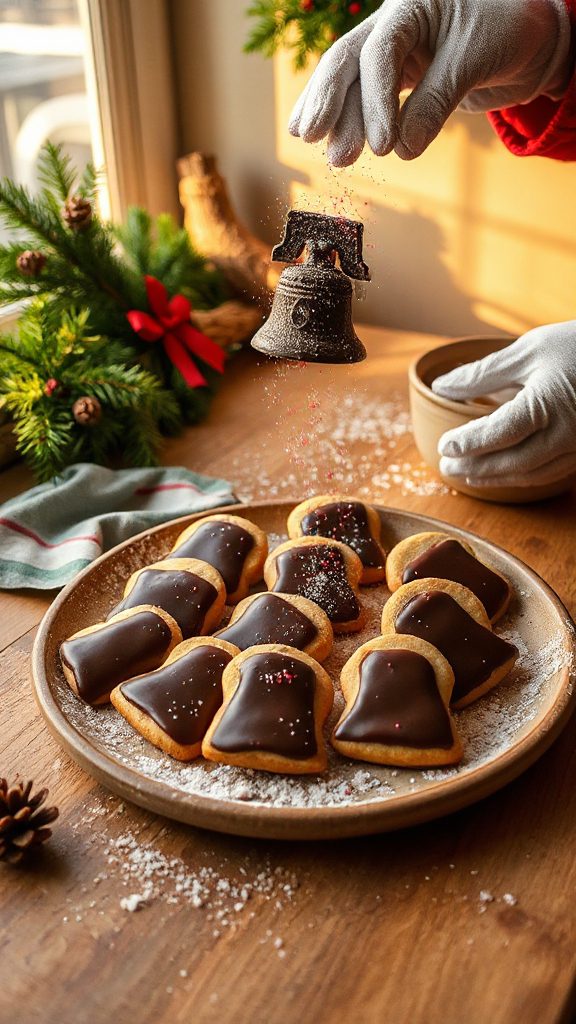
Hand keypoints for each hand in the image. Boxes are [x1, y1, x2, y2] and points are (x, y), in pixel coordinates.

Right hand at [289, 0, 570, 164]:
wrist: (529, 39)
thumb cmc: (505, 31)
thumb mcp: (474, 61)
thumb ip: (436, 101)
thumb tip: (402, 150)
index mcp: (410, 4)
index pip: (379, 53)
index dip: (375, 101)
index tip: (382, 146)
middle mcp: (393, 24)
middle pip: (349, 62)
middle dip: (332, 104)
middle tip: (317, 143)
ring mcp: (394, 51)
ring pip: (352, 83)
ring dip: (340, 121)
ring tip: (333, 159)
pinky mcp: (400, 77)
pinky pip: (367, 97)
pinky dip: (352, 121)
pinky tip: (330, 141)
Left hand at [432, 323, 575, 488]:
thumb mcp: (529, 349)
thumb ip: (483, 373)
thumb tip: (441, 387)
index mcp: (549, 404)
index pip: (499, 433)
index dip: (469, 443)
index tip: (444, 445)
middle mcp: (567, 432)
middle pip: (513, 462)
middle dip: (476, 467)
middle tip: (446, 468)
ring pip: (532, 473)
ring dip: (496, 478)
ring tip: (467, 473)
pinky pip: (551, 472)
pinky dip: (522, 475)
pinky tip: (502, 472)